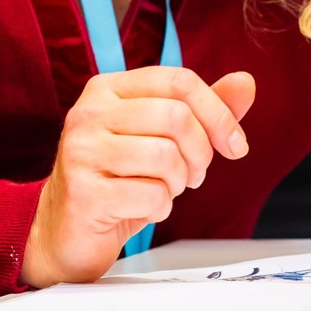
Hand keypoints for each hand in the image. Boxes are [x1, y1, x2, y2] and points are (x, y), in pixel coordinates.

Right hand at [23, 67, 255, 288]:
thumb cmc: (117, 180)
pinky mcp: (84, 192)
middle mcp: (89, 113)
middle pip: (177, 117)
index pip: (178, 80)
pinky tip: (143, 208)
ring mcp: (82, 151)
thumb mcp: (161, 138)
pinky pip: (152, 195)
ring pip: (166, 157)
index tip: (234, 144)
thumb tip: (244, 82)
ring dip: (178, 182)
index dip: (218, 112)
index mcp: (107, 88)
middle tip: (193, 174)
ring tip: (164, 189)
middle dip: (201, 153)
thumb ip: (202, 110)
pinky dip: (160, 208)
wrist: (66, 230)